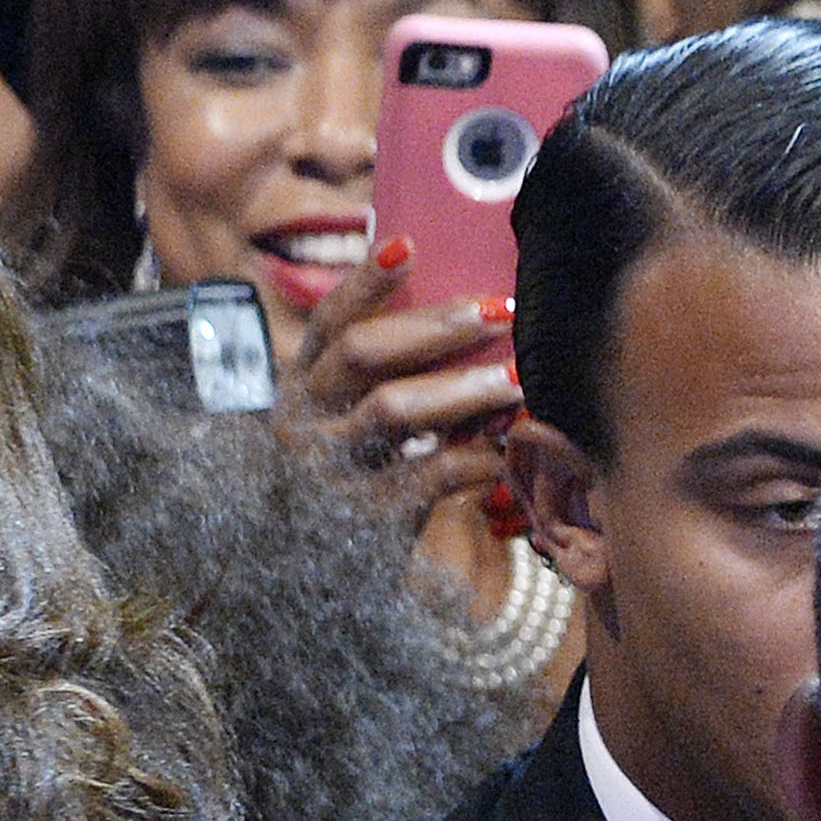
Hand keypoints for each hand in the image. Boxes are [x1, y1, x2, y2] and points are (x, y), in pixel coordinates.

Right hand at [277, 237, 520, 515]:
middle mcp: (302, 421)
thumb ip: (392, 375)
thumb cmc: (363, 481)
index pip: (330, 320)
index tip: (409, 246)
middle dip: (437, 328)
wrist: (324, 575)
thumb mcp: (358, 423)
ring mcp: (325, 469)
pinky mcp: (359, 517)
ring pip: (393, 409)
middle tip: (500, 311)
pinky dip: (474, 456)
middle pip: (363, 353)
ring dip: (464, 388)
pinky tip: (510, 444)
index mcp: (302, 385)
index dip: (366, 281)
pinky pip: (425, 474)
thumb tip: (467, 314)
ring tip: (519, 377)